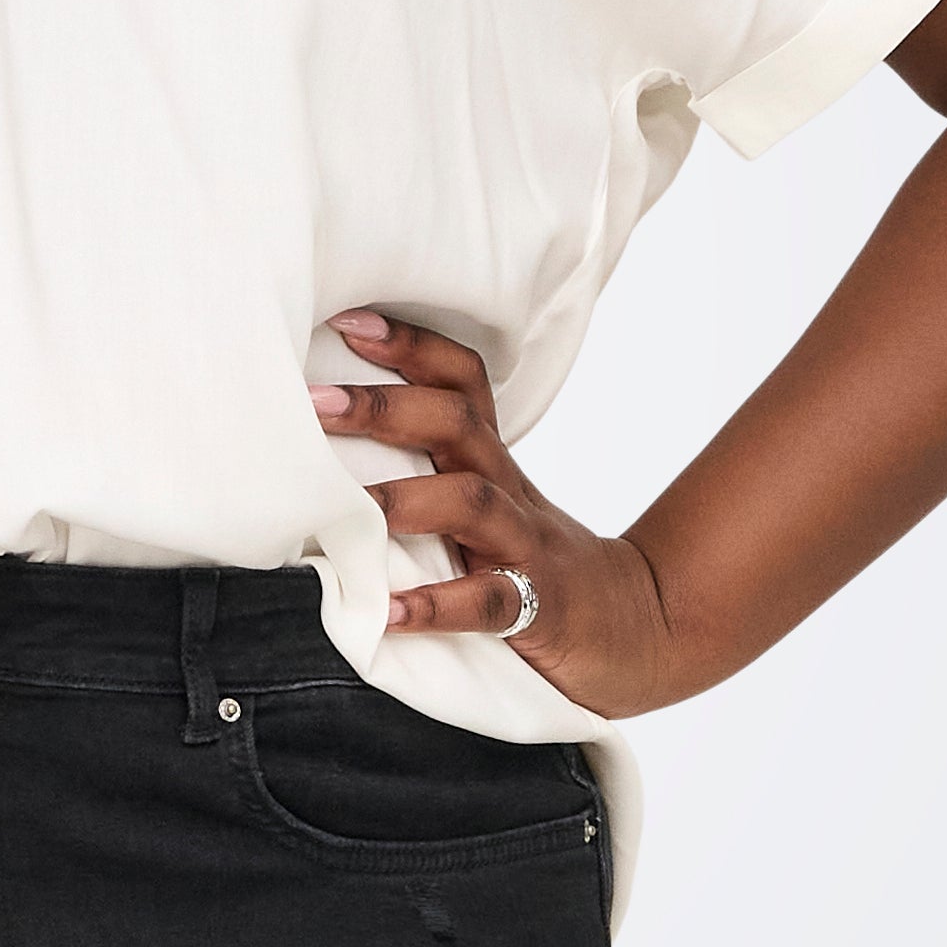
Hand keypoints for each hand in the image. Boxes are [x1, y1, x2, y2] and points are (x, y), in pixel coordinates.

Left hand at [311, 308, 676, 718]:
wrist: (633, 627)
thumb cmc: (531, 562)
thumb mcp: (486, 506)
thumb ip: (425, 474)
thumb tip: (319, 452)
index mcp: (491, 461)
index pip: (460, 381)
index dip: (410, 345)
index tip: (345, 320)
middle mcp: (507, 490)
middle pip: (456, 424)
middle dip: (383, 407)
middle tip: (312, 402)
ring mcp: (525, 547)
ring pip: (470, 502)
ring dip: (404, 500)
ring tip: (347, 507)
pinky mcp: (538, 609)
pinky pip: (488, 601)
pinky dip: (436, 607)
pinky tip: (388, 612)